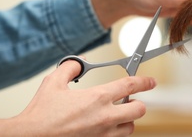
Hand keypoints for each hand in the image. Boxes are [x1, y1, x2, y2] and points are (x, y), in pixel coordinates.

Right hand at [0, 60, 155, 136]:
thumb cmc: (41, 115)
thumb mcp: (53, 82)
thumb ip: (70, 68)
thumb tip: (79, 63)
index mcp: (97, 98)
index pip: (131, 85)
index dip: (145, 81)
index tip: (151, 81)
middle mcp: (105, 117)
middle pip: (139, 109)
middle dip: (138, 103)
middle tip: (130, 100)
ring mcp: (103, 134)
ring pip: (130, 127)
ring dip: (127, 120)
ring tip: (117, 115)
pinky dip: (116, 133)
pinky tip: (106, 128)